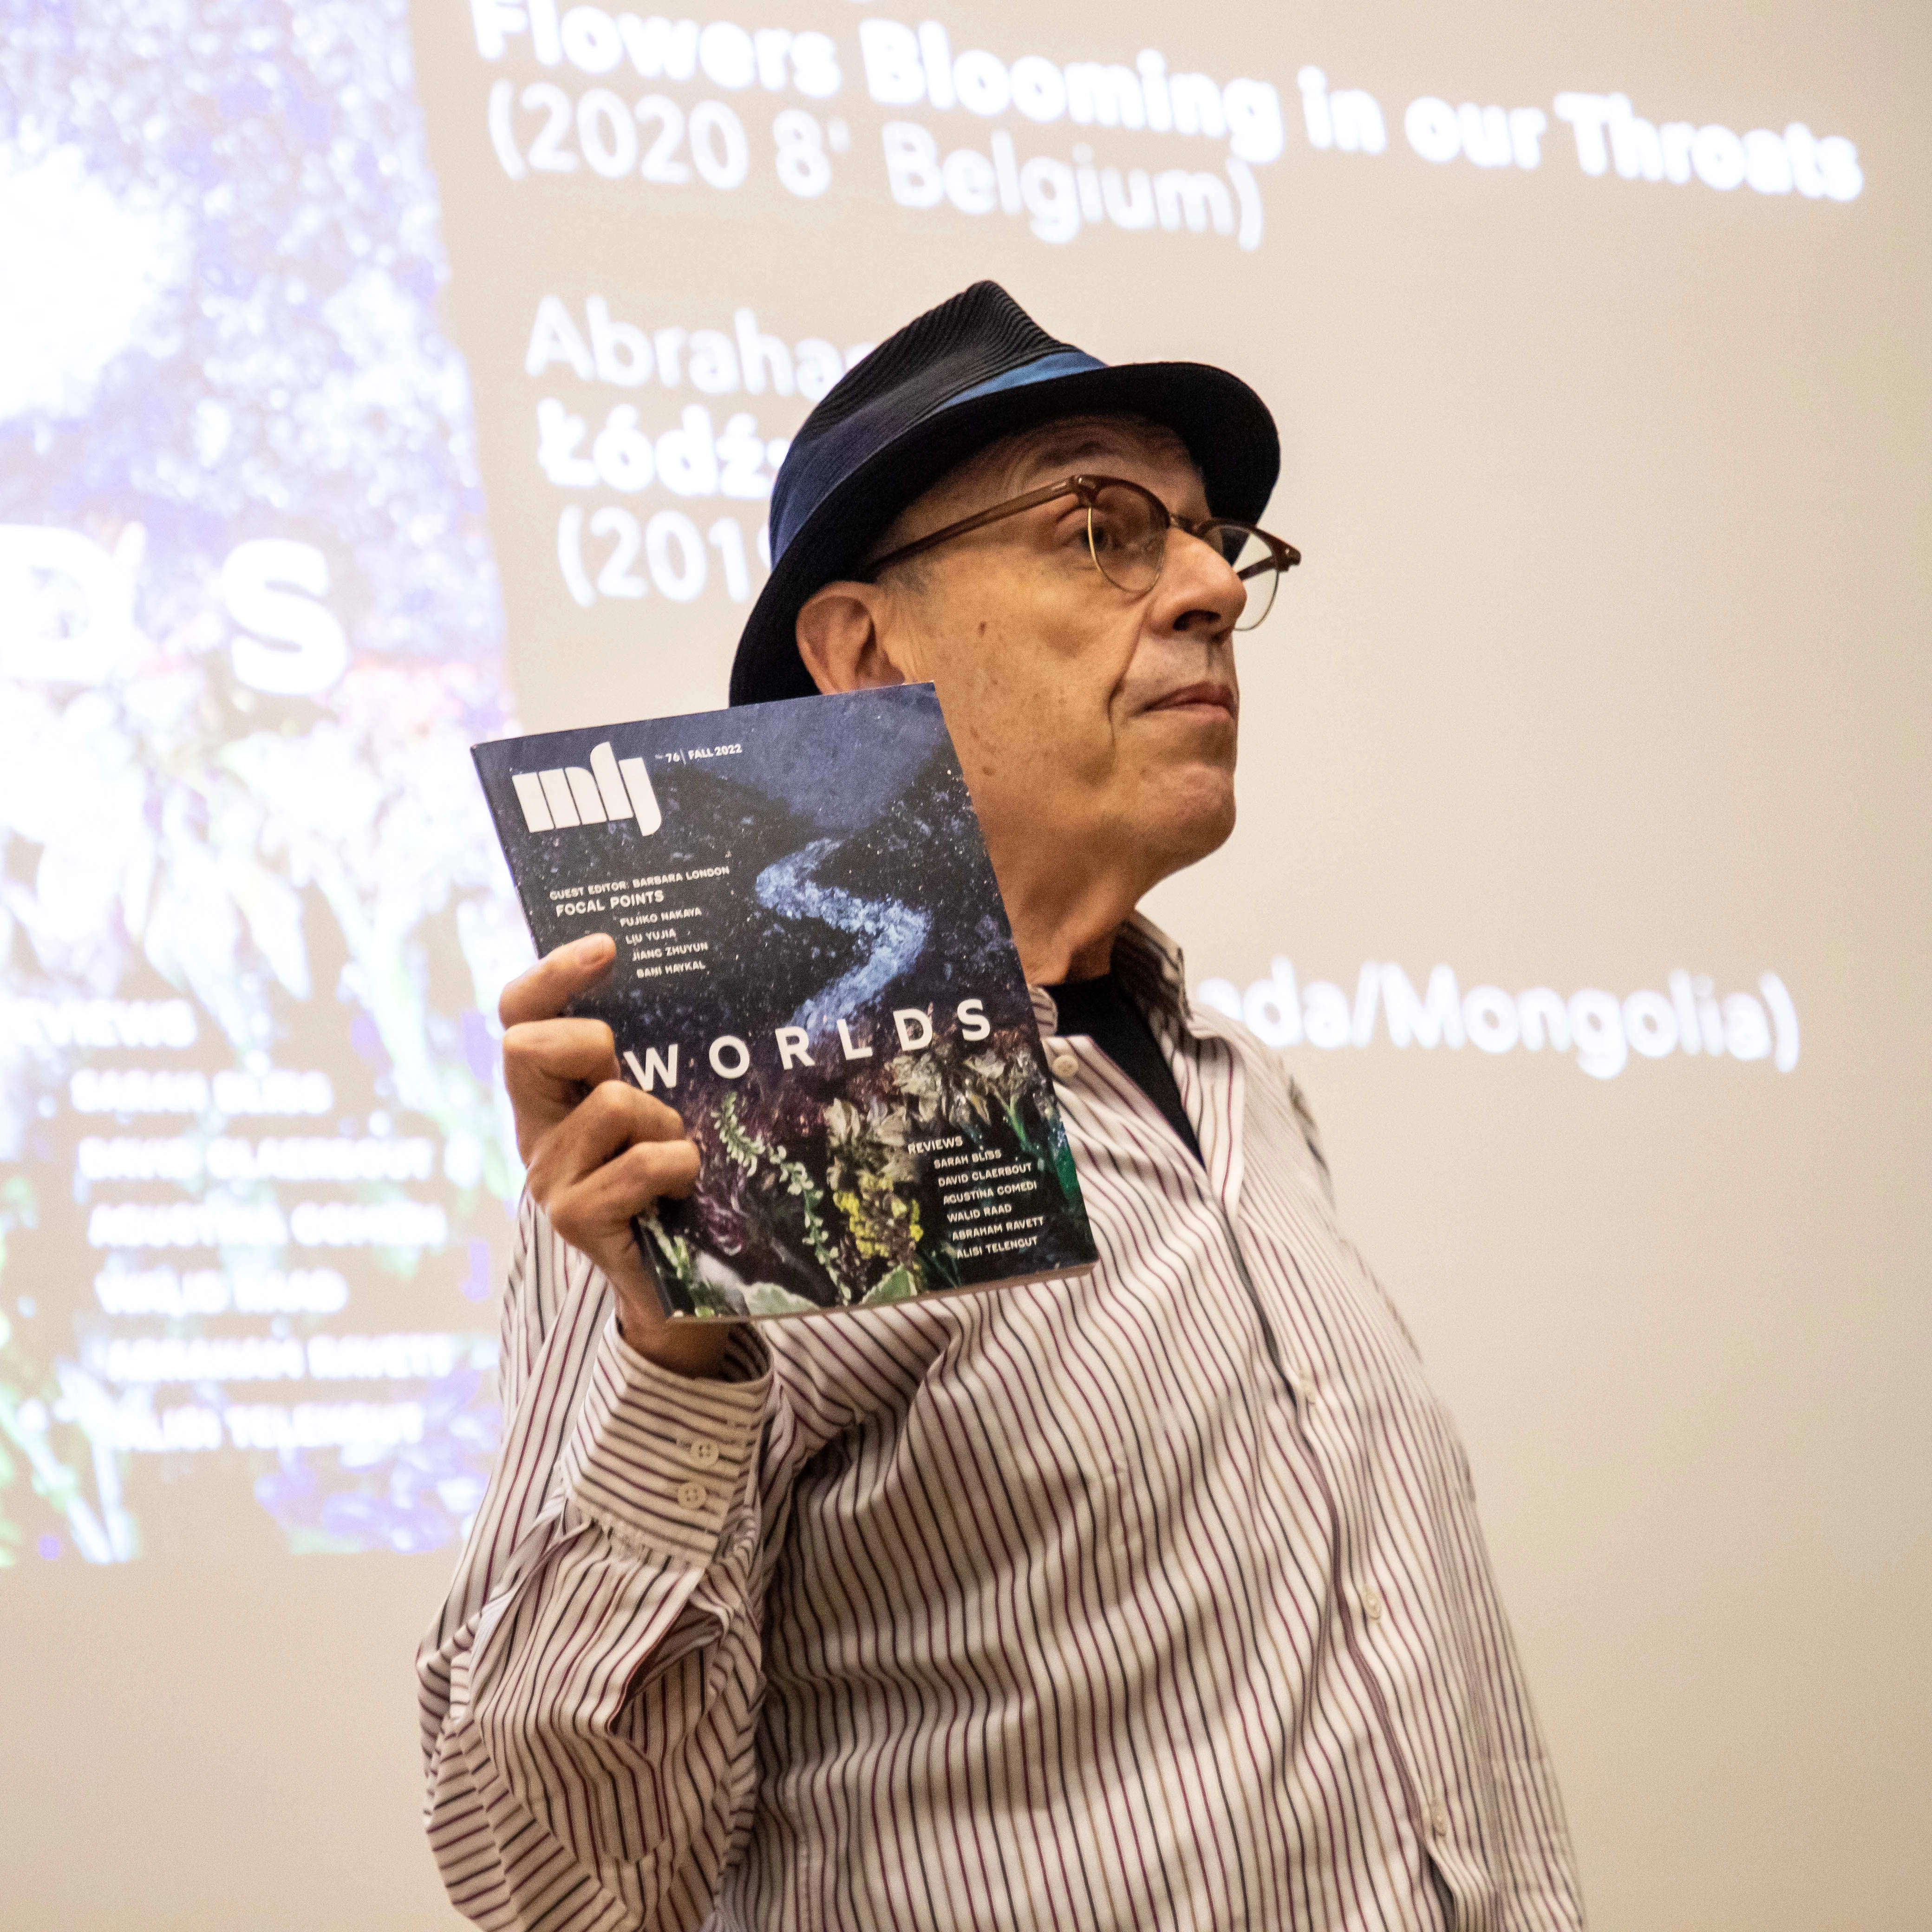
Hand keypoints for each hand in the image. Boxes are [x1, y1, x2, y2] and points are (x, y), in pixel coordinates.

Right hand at [500, 933, 728, 1376]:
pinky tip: (679, 1193)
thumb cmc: (679, 1183)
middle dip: (591, 1044)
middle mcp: (537, 1129)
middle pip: (527, 1045)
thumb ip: (655, 1060)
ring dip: (662, 1123)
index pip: (520, 1014)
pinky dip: (675, 1168)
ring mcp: (549, 1176)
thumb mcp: (662, 1107)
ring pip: (610, 1103)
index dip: (552, 973)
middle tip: (628, 1075)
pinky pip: (638, 1165)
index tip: (607, 947)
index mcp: (552, 1091)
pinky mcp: (574, 1218)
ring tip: (676, 1157)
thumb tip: (702, 984)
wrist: (685, 1289)